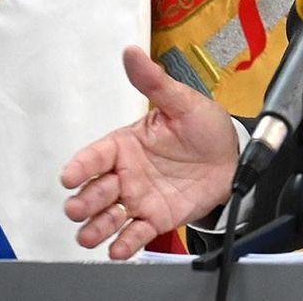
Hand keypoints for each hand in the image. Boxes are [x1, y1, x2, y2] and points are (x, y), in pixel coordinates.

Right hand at [61, 46, 240, 258]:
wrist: (233, 156)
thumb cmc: (204, 126)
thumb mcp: (182, 101)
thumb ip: (154, 82)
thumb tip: (131, 52)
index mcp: (126, 144)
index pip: (96, 155)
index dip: (81, 166)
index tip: (69, 176)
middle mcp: (126, 173)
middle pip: (96, 190)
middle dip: (83, 201)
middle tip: (77, 208)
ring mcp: (139, 198)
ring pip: (108, 217)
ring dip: (96, 227)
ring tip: (89, 236)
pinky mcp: (155, 218)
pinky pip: (135, 234)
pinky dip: (124, 243)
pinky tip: (118, 249)